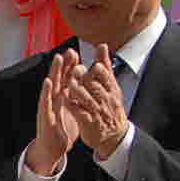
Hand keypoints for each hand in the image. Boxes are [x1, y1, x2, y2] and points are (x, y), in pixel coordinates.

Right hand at [23, 49, 80, 176]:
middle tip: (69, 50)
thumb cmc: (62, 131)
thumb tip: (86, 90)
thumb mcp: (74, 112)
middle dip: (64, 64)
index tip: (77, 54)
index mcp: (63, 98)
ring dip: (54, 72)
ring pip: (52, 86)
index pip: (67, 79)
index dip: (71, 67)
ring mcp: (48, 106)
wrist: (52, 149)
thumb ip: (78, 100)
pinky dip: (46, 91)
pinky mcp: (44, 116)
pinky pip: (45, 102)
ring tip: (58, 59)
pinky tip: (48, 82)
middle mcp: (54, 100)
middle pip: (60, 78)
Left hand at [63, 45, 130, 159]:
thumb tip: (101, 44)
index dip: (100, 71)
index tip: (94, 64)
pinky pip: (80, 113)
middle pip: (95, 87)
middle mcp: (105, 99)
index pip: (106, 77)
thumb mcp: (111, 85)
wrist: (114, 135)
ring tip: (69, 83)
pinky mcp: (88, 123)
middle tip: (76, 69)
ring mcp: (97, 112)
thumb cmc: (110, 106)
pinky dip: (73, 106)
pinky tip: (65, 101)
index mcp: (111, 89)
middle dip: (86, 78)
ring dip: (77, 91)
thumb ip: (104, 66)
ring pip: (87, 99)